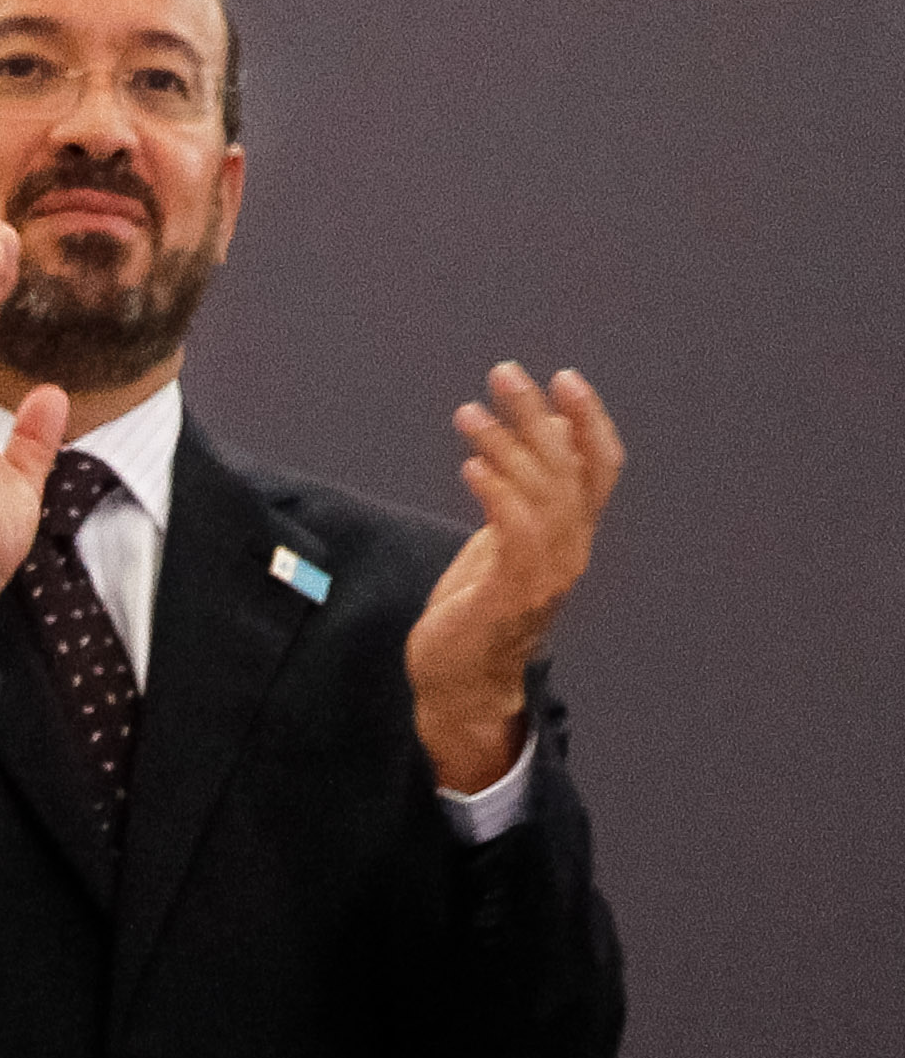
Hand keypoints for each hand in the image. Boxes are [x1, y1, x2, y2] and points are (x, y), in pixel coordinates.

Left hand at [406, 365, 623, 790]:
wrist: (460, 684)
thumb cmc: (476, 611)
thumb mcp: (501, 545)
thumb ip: (519, 501)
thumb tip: (522, 443)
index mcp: (570, 536)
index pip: (597, 468)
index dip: (588, 421)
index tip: (565, 379)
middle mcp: (569, 551)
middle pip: (566, 467)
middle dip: (537, 414)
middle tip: (504, 374)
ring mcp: (545, 575)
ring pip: (541, 494)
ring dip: (506, 446)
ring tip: (469, 414)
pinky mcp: (511, 595)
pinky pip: (516, 534)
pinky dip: (498, 495)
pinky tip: (471, 467)